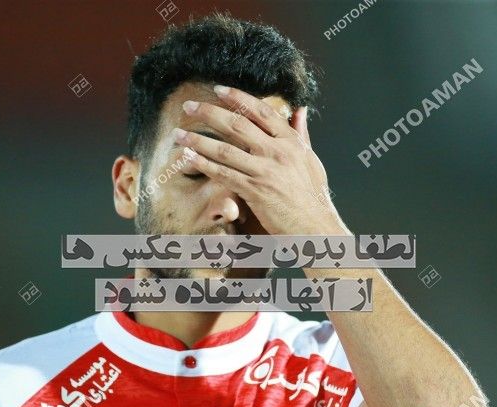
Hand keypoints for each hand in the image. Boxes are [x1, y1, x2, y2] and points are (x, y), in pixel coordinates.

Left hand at [173, 85, 346, 235]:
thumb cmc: (314, 197)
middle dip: (209, 112)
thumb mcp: (312, 160)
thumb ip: (301, 134)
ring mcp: (266, 171)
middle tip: (189, 106)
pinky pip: (223, 174)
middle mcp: (279, 152)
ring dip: (198, 139)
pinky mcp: (255, 191)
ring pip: (225, 149)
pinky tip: (188, 157)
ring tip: (178, 133)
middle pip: (238, 124)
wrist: (317, 227)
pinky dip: (203, 164)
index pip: (262, 112)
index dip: (238, 98)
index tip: (219, 89)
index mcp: (292, 142)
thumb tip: (299, 110)